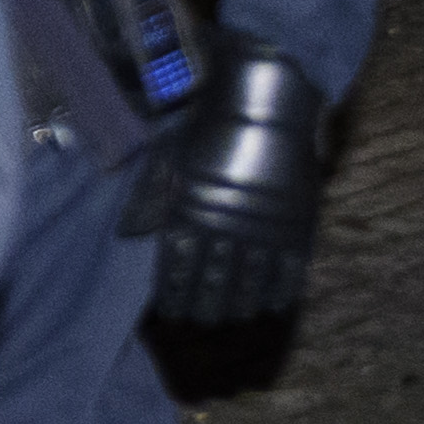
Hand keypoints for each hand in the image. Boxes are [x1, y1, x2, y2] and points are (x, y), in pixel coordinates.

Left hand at [138, 46, 332, 329]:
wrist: (268, 100)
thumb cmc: (209, 126)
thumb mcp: (171, 156)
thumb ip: (151, 198)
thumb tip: (127, 235)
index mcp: (190, 207)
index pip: (177, 263)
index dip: (174, 292)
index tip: (171, 313)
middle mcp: (225, 222)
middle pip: (213, 279)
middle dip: (206, 304)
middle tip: (202, 323)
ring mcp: (263, 224)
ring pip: (249, 280)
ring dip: (239, 304)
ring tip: (233, 319)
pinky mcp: (296, 221)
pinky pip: (289, 268)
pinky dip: (280, 290)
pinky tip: (272, 305)